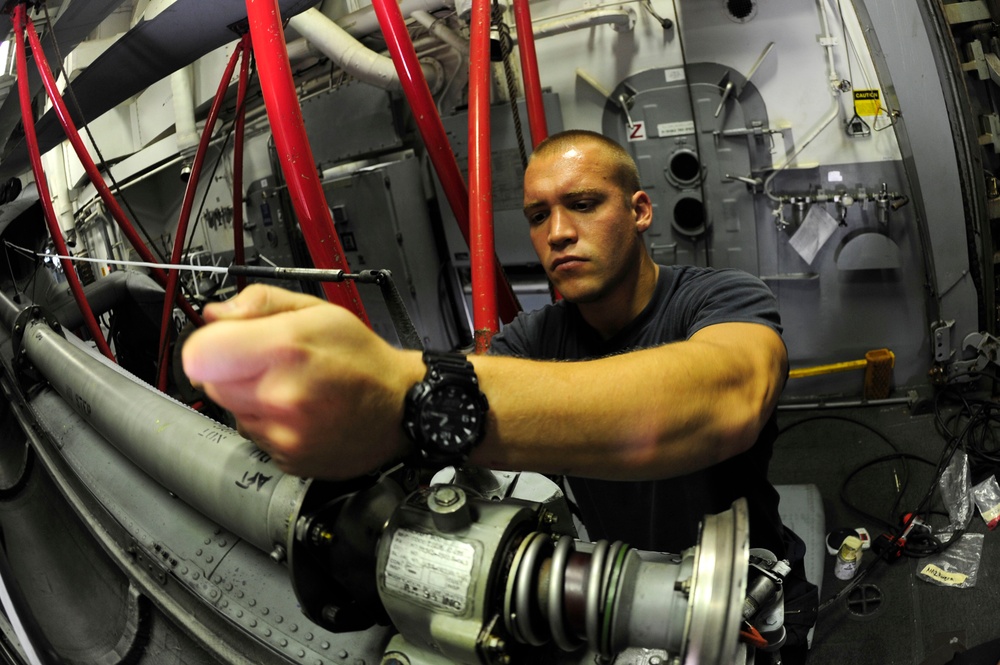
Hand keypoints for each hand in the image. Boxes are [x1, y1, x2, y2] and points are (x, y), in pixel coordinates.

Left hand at [181, 285, 421, 478]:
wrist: (400, 408)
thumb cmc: (363, 359)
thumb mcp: (318, 311)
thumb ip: (260, 303)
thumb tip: (217, 314)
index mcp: (285, 349)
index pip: (199, 353)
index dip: (209, 343)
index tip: (224, 342)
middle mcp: (280, 397)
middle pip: (210, 383)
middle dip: (230, 369)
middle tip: (266, 362)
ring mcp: (283, 434)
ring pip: (231, 410)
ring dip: (249, 397)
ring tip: (289, 387)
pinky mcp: (287, 458)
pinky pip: (253, 435)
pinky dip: (267, 422)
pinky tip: (298, 411)